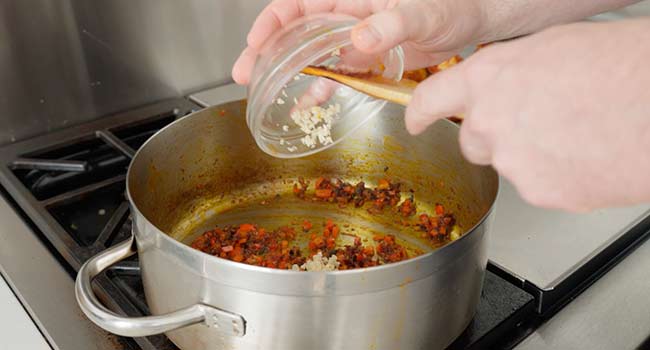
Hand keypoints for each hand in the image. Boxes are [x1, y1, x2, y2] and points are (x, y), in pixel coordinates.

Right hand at [232, 0, 485, 84]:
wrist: (475, 21)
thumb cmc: (454, 3)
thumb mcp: (425, 11)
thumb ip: (393, 22)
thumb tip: (360, 37)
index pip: (300, 3)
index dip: (273, 21)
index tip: (255, 42)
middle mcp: (349, 15)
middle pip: (297, 30)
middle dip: (268, 51)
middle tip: (244, 73)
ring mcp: (356, 38)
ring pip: (312, 54)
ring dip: (289, 73)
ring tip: (265, 94)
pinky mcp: (368, 58)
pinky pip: (338, 73)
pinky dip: (323, 89)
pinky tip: (308, 106)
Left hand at [405, 19, 649, 210]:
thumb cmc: (621, 65)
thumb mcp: (552, 48)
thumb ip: (511, 72)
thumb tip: (504, 84)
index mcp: (489, 78)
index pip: (431, 98)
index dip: (418, 112)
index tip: (413, 121)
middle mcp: (491, 122)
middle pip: (471, 140)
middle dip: (494, 136)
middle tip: (537, 124)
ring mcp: (513, 161)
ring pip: (507, 164)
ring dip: (530, 155)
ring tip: (577, 133)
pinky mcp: (540, 193)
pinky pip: (537, 187)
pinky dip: (557, 177)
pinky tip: (587, 155)